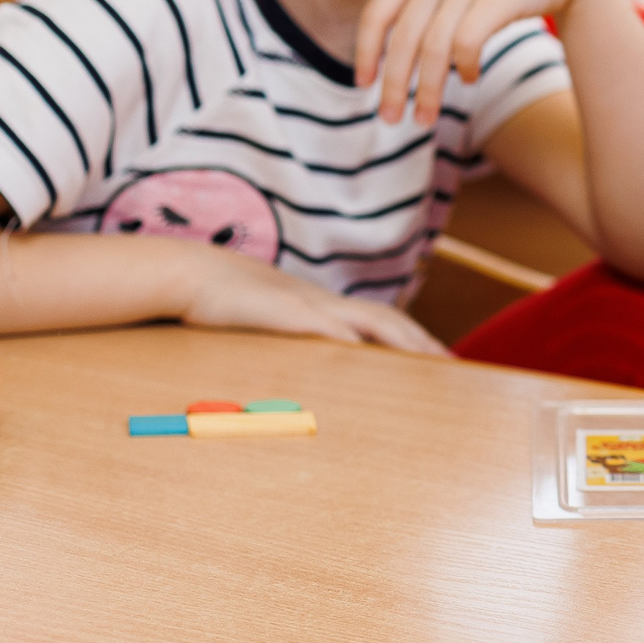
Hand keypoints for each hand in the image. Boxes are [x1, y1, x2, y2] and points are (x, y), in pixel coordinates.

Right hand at [183, 249, 446, 354]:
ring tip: (429, 361)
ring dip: (401, 340)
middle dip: (421, 343)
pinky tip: (367, 353)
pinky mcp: (283, 312)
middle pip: (387, 320)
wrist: (191, 273)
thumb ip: (294, 344)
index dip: (413, 339)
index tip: (440, 361)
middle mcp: (324, 303)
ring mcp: (306, 305)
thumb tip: (316, 370)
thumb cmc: (228, 305)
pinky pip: (323, 324)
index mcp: (324, 308)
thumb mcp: (268, 326)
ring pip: (367, 319)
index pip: (381, 321)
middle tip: (452, 366)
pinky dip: (347, 338)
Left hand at [355, 0, 610, 125]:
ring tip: (424, 117)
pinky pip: (467, 45)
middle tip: (391, 118)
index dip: (365, 52)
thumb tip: (393, 45)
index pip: (377, 14)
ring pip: (432, 50)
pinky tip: (471, 78)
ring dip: (427, 90)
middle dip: (393, 85)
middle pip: (402, 39)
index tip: (363, 85)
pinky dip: (464, 68)